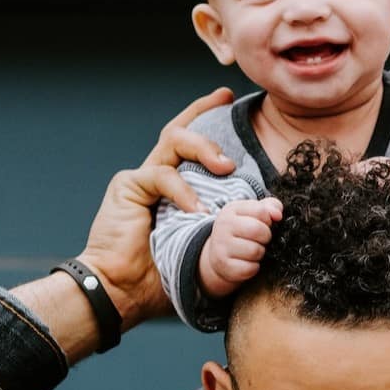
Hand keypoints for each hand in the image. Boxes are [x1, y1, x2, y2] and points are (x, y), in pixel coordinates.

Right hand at [75, 88, 238, 329]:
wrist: (121, 292)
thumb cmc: (162, 278)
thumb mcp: (205, 248)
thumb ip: (227, 227)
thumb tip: (268, 217)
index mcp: (172, 189)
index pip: (189, 145)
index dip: (205, 117)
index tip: (226, 97)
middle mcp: (155, 177)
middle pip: (180, 132)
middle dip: (205, 117)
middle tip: (229, 122)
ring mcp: (140, 179)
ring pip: (173, 141)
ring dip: (203, 147)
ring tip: (224, 167)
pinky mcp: (128, 187)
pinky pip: (162, 176)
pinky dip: (182, 190)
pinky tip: (195, 209)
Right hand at [198, 198, 284, 297]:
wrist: (219, 255)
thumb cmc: (242, 231)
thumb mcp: (253, 213)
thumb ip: (270, 207)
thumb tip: (277, 215)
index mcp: (232, 210)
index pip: (261, 211)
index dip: (269, 220)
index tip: (266, 225)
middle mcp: (223, 226)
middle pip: (257, 230)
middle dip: (266, 237)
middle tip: (262, 240)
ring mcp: (221, 246)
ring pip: (255, 251)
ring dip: (260, 253)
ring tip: (254, 250)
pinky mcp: (224, 266)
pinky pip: (250, 268)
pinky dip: (254, 267)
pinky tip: (248, 262)